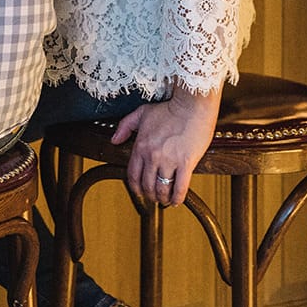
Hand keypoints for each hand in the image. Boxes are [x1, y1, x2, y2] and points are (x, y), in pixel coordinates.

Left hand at [111, 86, 221, 207]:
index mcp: (141, 146)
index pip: (133, 174)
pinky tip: (176, 201)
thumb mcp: (141, 113)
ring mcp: (169, 160)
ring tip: (165, 199)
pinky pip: (180, 187)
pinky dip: (177, 198)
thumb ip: (125, 126)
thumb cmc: (169, 108)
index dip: (135, 188)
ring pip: (162, 189)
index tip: (140, 192)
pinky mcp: (186, 163)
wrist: (191, 106)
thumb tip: (114, 140)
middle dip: (149, 195)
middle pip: (147, 185)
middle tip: (154, 197)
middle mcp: (152, 155)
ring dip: (162, 198)